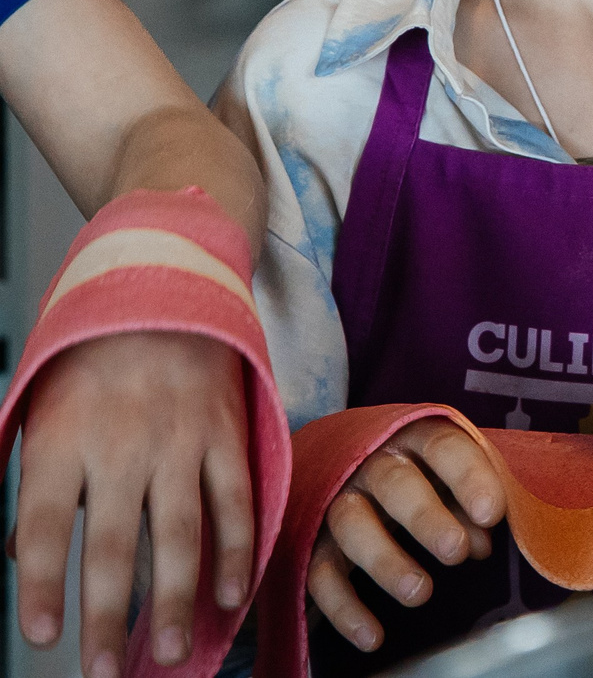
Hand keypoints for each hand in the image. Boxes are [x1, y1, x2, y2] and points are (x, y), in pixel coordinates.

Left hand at [10, 333, 252, 677]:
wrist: (161, 288)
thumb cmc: (87, 360)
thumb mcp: (36, 412)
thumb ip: (25, 482)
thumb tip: (10, 556)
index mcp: (61, 442)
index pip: (41, 529)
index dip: (40, 586)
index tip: (44, 636)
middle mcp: (119, 447)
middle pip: (112, 546)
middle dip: (108, 615)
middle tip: (103, 670)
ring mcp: (179, 441)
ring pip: (179, 533)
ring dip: (177, 598)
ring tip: (175, 652)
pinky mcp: (225, 433)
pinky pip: (234, 498)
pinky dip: (237, 548)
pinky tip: (231, 592)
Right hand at [307, 419, 501, 654]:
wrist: (342, 463)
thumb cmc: (418, 471)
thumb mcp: (447, 477)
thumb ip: (468, 505)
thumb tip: (481, 544)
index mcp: (414, 437)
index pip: (444, 447)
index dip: (468, 477)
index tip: (491, 513)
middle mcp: (370, 463)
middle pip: (395, 482)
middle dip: (426, 517)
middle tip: (456, 551)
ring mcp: (336, 500)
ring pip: (352, 525)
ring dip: (386, 560)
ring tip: (421, 592)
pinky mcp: (310, 541)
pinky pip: (319, 574)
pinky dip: (344, 608)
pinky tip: (372, 637)